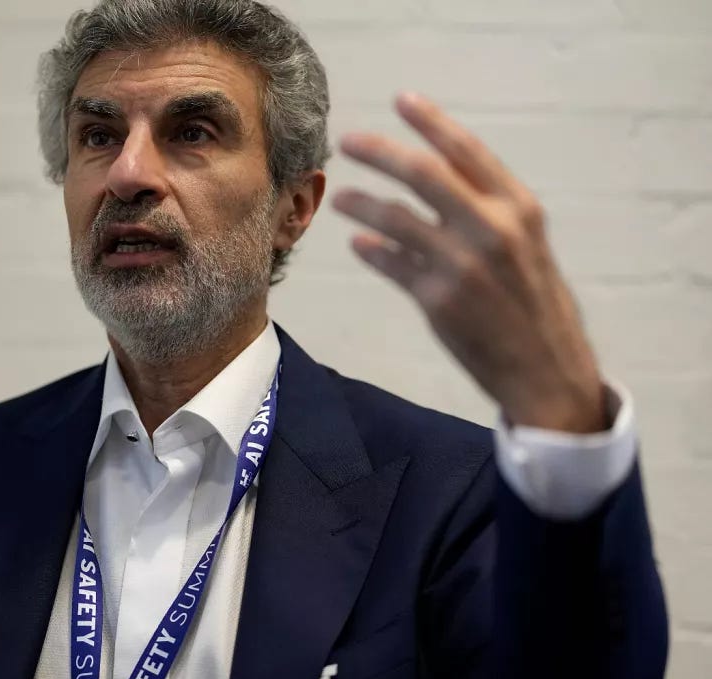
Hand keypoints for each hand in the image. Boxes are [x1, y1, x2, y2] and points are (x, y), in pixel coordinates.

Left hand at [332, 92, 607, 432]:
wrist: (545, 369)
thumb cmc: (534, 302)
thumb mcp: (526, 244)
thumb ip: (486, 210)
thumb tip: (433, 178)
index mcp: (519, 208)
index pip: (467, 151)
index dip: (431, 122)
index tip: (401, 100)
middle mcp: (492, 230)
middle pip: (423, 175)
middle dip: (380, 153)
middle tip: (348, 142)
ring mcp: (462, 265)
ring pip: (396, 219)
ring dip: (363, 204)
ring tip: (341, 198)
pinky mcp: (438, 300)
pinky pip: (392, 264)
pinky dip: (372, 251)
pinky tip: (360, 244)